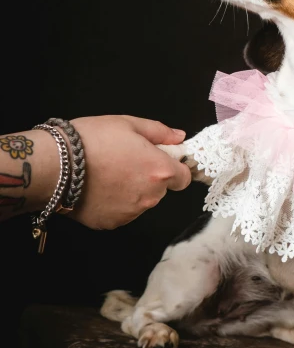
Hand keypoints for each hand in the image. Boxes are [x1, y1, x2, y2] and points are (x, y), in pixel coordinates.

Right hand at [66, 115, 191, 228]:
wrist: (56, 165)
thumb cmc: (94, 139)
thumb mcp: (128, 124)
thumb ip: (160, 132)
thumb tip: (179, 138)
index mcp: (159, 171)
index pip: (184, 178)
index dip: (175, 169)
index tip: (159, 160)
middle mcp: (150, 197)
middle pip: (161, 190)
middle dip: (149, 178)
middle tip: (126, 162)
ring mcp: (130, 213)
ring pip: (141, 202)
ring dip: (132, 191)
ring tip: (108, 174)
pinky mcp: (111, 223)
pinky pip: (121, 213)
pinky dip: (114, 203)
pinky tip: (98, 188)